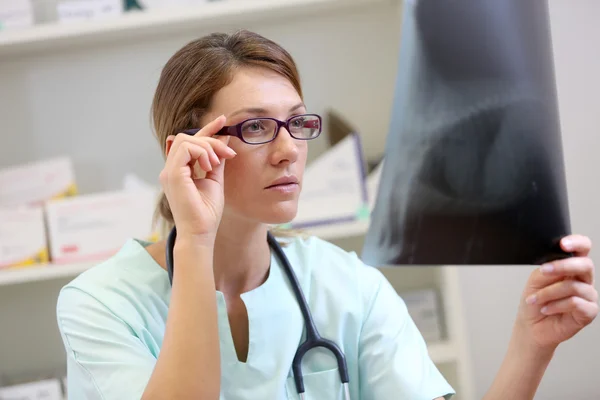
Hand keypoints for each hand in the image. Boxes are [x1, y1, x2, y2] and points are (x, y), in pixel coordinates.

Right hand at [159, 115, 236, 243]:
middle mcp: (171, 169)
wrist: (200, 233)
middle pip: (188, 137)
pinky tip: (210, 166)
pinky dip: (201, 152)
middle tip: (228, 154)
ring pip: (186, 139)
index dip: (207, 129)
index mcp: (179, 170)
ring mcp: (169, 171)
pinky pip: (186, 149)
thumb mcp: (215, 181)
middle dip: (211, 140)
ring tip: (216, 163)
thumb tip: (225, 141)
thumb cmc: (206, 213)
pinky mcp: (172, 174)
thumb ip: (216, 161)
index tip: (224, 121)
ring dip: (207, 146)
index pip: (190, 142)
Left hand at [516, 234, 597, 350]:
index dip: (577, 243)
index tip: (563, 243)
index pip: (583, 249)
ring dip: (549, 293)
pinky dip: (556, 305)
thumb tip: (555, 261)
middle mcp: (582, 279)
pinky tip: (546, 309)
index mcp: (571, 267)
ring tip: (535, 299)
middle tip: (544, 271)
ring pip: (574, 286)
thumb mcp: (536, 280)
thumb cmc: (535, 301)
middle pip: (585, 265)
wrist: (531, 326)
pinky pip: (576, 303)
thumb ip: (548, 268)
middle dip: (563, 266)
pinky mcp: (589, 312)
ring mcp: (588, 296)